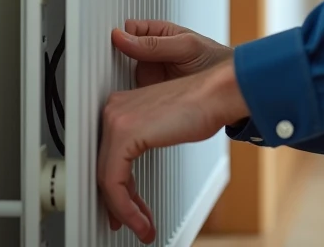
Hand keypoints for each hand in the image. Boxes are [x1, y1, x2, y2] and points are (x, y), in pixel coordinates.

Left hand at [97, 60, 249, 242]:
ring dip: (125, 211)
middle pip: (104, 168)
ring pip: (106, 179)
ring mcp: (116, 120)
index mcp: (120, 107)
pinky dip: (126, 207)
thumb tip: (133, 177)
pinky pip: (114, 182)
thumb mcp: (163, 129)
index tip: (127, 209)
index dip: (118, 188)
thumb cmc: (202, 108)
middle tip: (133, 223)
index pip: (107, 156)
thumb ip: (142, 145)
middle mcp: (113, 110)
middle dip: (120, 204)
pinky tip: (140, 220)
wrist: (218, 95)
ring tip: (142, 228)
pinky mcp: (123, 133)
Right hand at [111, 19, 233, 86]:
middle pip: (122, 52)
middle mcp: (150, 53)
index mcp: (158, 33)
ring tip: (115, 82)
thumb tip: (122, 37)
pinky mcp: (150, 94)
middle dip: (114, 59)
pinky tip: (127, 99)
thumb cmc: (214, 60)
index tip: (111, 43)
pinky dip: (129, 97)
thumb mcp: (186, 47)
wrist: (231, 88)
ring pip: (124, 74)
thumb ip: (155, 44)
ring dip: (119, 79)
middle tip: (106, 66)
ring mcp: (149, 73)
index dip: (119, 36)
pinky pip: (133, 94)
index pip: (129, 29)